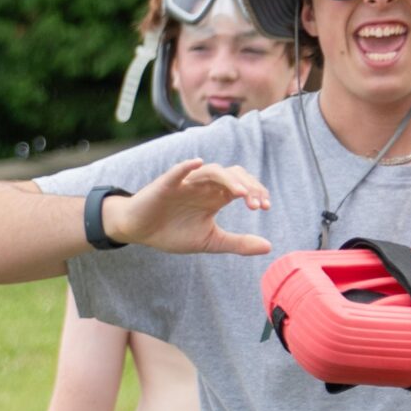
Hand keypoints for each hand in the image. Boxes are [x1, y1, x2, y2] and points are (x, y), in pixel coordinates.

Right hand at [112, 160, 273, 255]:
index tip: (265, 207)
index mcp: (215, 197)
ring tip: (240, 193)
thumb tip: (269, 246)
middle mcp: (204, 186)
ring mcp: (186, 183)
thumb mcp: (210, 241)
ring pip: (212, 171)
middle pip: (233, 175)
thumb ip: (238, 243)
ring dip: (228, 179)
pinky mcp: (166, 185)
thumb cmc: (173, 232)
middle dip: (248, 186)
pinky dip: (187, 166)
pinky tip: (197, 163)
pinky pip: (177, 171)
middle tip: (257, 204)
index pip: (243, 186)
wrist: (140, 232)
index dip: (256, 192)